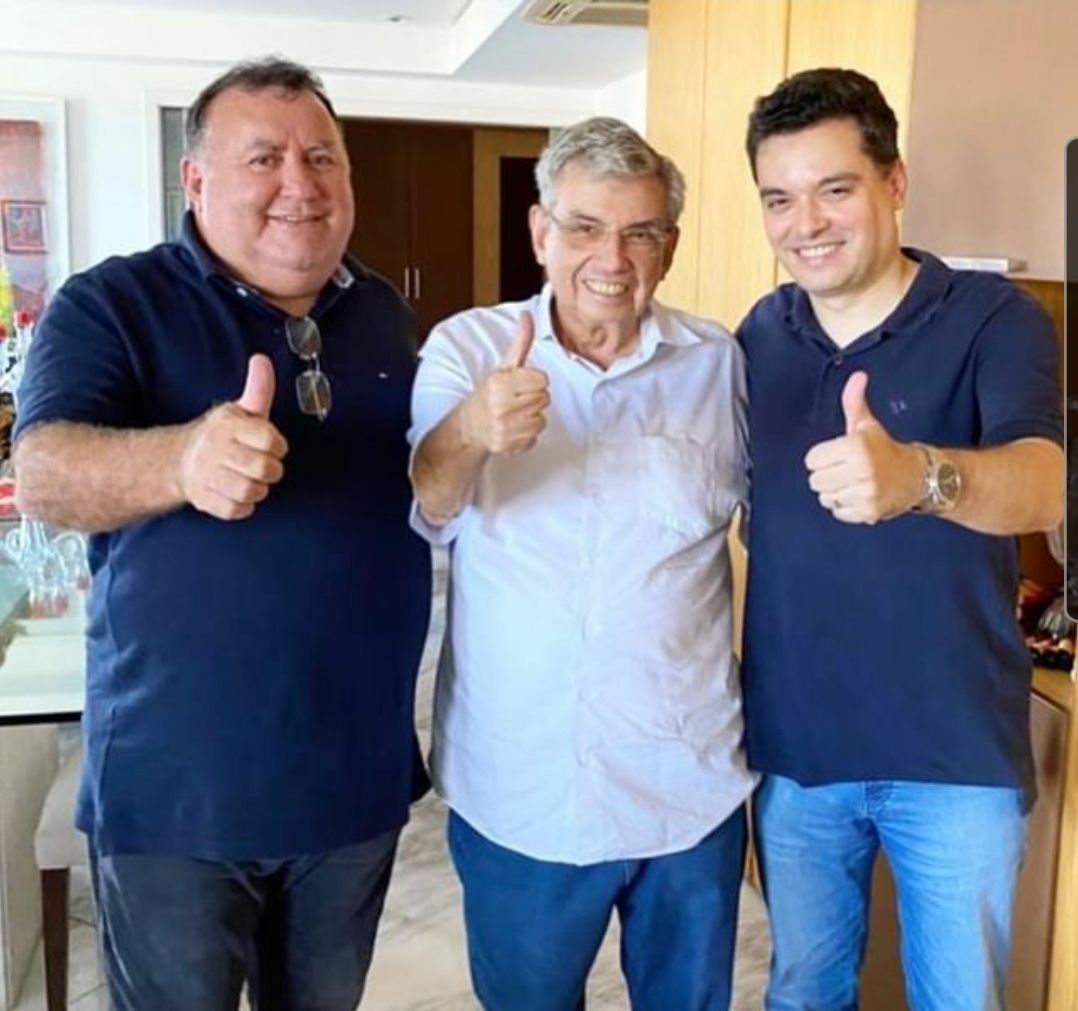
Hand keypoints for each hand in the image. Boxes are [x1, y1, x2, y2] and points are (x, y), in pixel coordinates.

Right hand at [176, 354, 288, 519]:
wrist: (181, 460)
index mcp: (228, 425)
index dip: (278, 446)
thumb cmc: (222, 436)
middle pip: (264, 469)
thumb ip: (258, 389)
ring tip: (250, 480)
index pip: (270, 441)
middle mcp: (215, 449)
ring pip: (250, 491)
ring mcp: (207, 476)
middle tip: (264, 466)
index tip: (272, 446)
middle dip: (271, 470)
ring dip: (258, 489)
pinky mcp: (204, 499)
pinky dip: (242, 506)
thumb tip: (262, 360)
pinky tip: (236, 493)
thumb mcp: (241, 410)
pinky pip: (235, 510)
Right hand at [459, 312, 549, 454]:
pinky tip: (514, 428)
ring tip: (516, 413)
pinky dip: (527, 434)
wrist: (468, 425)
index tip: (522, 383)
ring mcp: (504, 428)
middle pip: (544, 399)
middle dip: (534, 398)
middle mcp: (501, 406)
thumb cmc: (489, 393)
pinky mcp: (507, 446)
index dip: (535, 381)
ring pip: (542, 420)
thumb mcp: (504, 366)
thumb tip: (527, 316)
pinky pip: (534, 438)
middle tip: (517, 399)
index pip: (542, 380)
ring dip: (532, 417)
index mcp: (500, 383)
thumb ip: (521, 342)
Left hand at [804, 371, 922, 523]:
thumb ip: (854, 402)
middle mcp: (861, 470)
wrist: (918, 476)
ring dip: (835, 492)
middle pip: (815, 480)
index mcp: (855, 446)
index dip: (822, 457)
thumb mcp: (867, 425)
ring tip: (853, 483)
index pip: (812, 459)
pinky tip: (859, 495)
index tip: (838, 455)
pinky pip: (837, 512)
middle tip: (846, 470)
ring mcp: (865, 493)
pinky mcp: (868, 512)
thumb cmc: (885, 449)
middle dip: (826, 475)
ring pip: (825, 497)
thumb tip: (857, 376)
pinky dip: (845, 506)